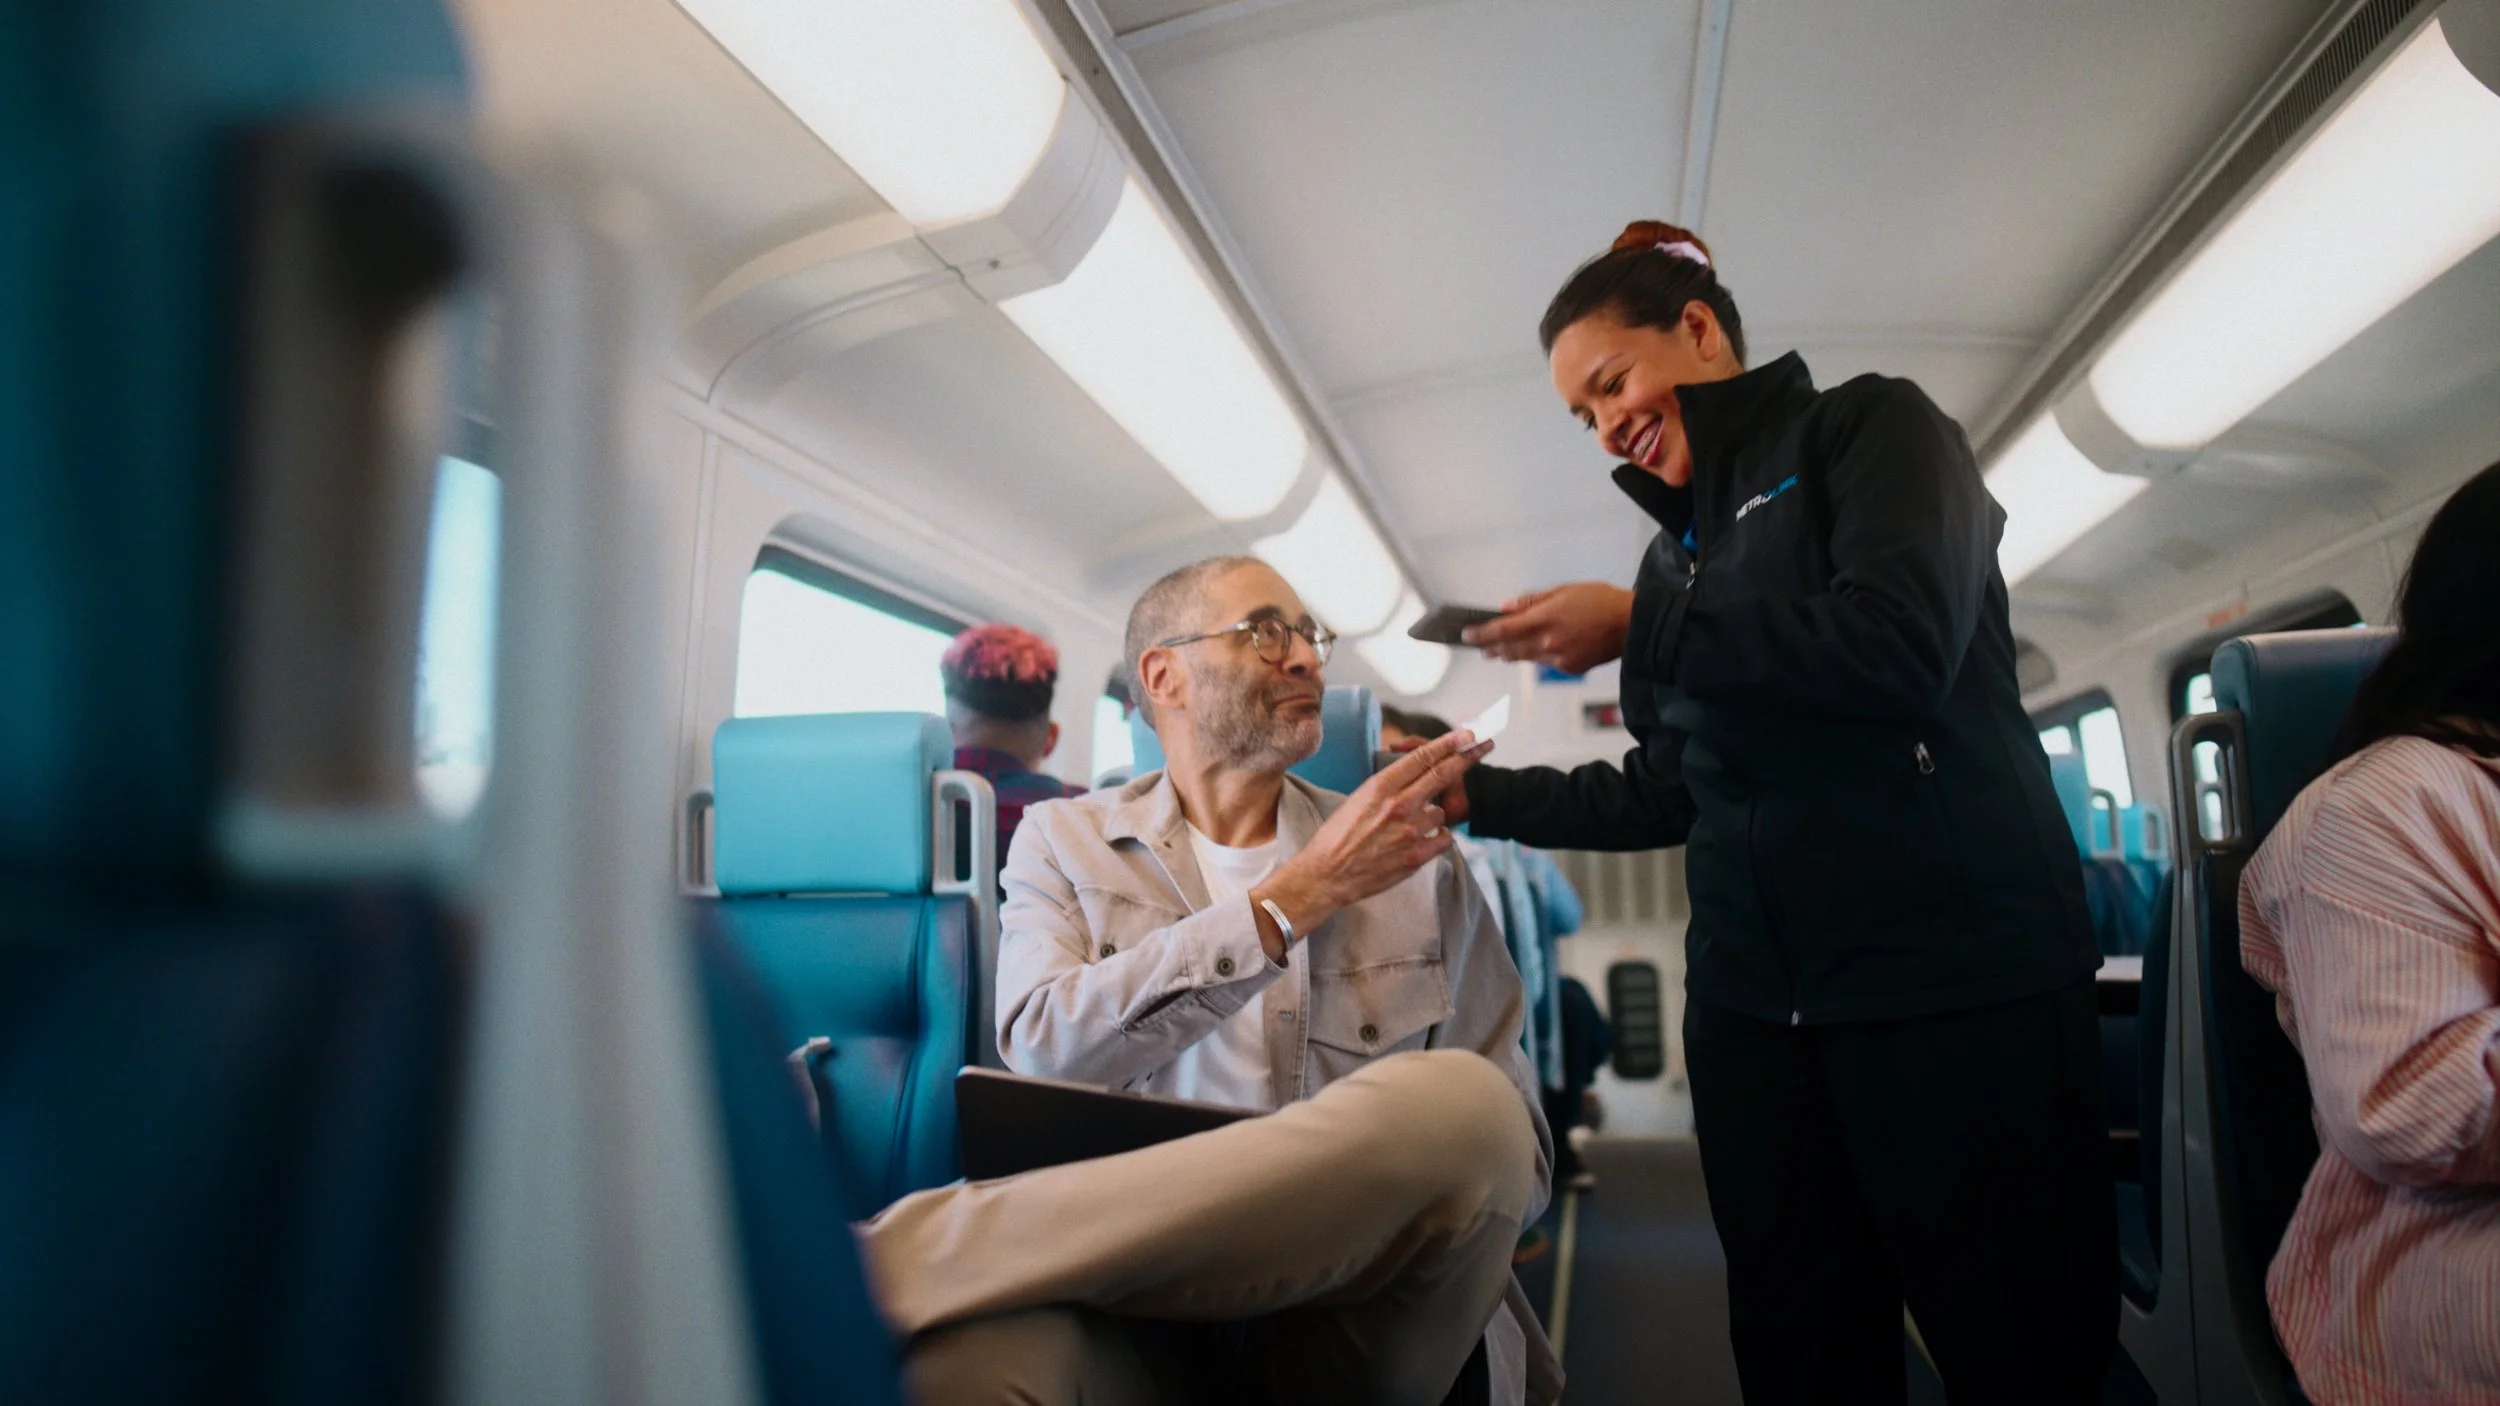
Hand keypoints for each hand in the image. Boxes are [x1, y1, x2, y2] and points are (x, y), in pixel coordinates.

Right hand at [1253, 730, 1494, 952]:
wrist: (1327, 875)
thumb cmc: (1336, 837)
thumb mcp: (1357, 799)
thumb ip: (1387, 787)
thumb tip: (1411, 777)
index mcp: (1380, 786)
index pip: (1422, 757)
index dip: (1448, 743)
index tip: (1467, 734)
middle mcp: (1398, 804)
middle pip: (1442, 774)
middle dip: (1467, 757)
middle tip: (1485, 744)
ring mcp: (1410, 831)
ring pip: (1440, 813)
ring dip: (1433, 817)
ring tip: (1407, 829)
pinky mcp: (1416, 856)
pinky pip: (1443, 839)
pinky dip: (1436, 839)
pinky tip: (1421, 842)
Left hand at [1462, 582, 1633, 673]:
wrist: (1633, 624)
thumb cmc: (1600, 600)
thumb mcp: (1564, 590)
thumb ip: (1532, 601)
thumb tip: (1505, 608)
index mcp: (1545, 618)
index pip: (1502, 629)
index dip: (1481, 634)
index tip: (1467, 635)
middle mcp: (1549, 641)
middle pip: (1509, 649)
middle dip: (1492, 648)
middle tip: (1481, 647)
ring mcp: (1559, 658)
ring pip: (1526, 658)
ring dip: (1511, 654)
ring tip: (1500, 652)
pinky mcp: (1570, 668)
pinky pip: (1547, 663)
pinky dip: (1541, 655)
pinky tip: (1541, 648)